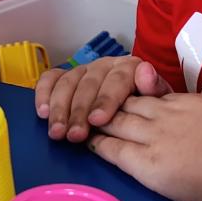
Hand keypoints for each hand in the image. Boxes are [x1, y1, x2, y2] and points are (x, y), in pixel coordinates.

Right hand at [35, 55, 170, 142]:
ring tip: (57, 132)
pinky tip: (42, 112)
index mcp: (129, 67)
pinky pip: (51, 79)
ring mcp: (84, 70)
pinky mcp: (66, 76)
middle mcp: (104, 65)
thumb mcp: (159, 103)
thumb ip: (154, 89)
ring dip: (59, 109)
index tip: (98, 120)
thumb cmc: (148, 110)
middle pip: (88, 84)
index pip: (116, 80)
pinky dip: (43, 93)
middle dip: (79, 111)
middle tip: (74, 135)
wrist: (141, 110)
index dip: (105, 100)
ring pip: (68, 83)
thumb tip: (146, 73)